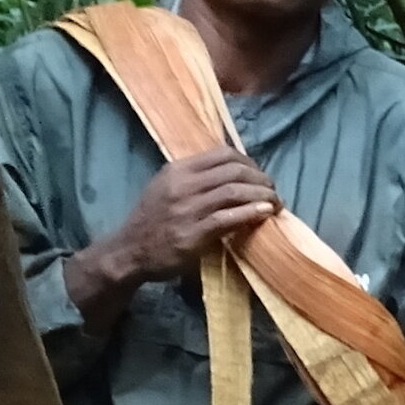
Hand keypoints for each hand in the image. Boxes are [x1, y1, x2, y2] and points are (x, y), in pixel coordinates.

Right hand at [90, 148, 280, 299]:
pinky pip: (228, 218)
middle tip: (272, 190)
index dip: (249, 161)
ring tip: (275, 203)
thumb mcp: (167, 187)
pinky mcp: (192, 234)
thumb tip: (234, 172)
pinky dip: (252, 213)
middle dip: (261, 178)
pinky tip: (265, 213)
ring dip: (262, 195)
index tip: (259, 174)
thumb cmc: (152, 220)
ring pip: (235, 191)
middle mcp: (182, 185)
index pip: (223, 153)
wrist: (129, 251)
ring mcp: (186, 209)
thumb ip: (195, 178)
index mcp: (177, 169)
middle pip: (234, 170)